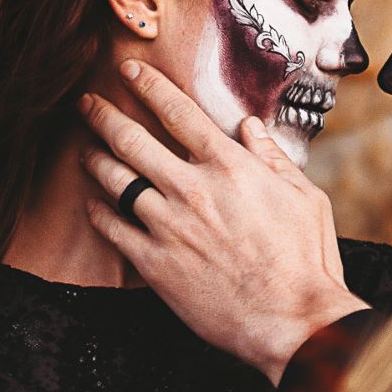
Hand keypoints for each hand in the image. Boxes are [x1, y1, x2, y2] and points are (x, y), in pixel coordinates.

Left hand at [79, 61, 366, 380]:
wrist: (292, 320)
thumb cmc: (307, 261)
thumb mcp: (306, 199)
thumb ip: (274, 159)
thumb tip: (251, 128)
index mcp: (230, 167)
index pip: (179, 113)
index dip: (149, 86)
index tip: (128, 71)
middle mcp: (192, 189)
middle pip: (133, 140)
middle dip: (103, 116)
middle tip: (86, 104)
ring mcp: (169, 226)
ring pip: (116, 181)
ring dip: (94, 160)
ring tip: (83, 150)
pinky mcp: (155, 264)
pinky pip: (113, 230)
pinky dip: (98, 213)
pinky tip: (91, 204)